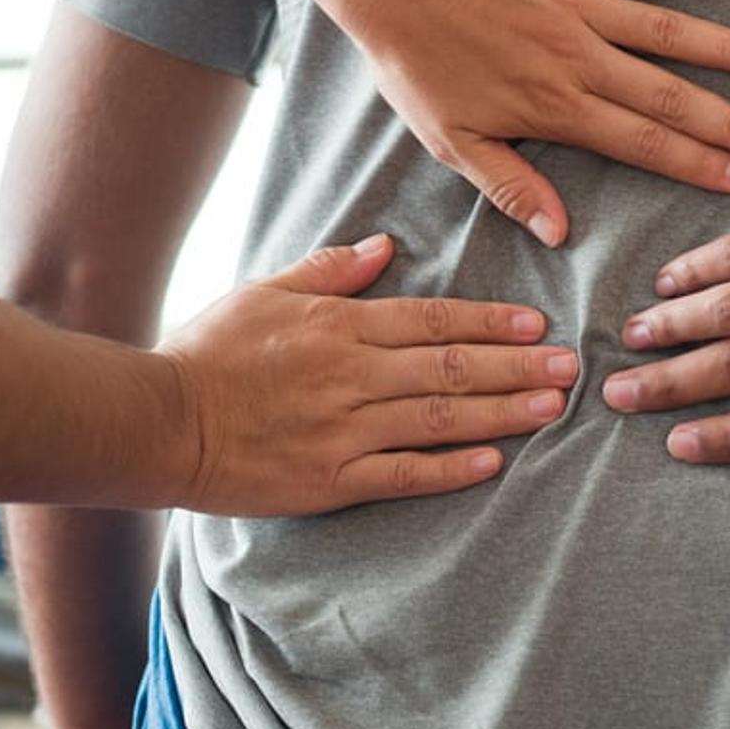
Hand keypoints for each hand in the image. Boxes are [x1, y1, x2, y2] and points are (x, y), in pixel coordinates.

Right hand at [162, 231, 580, 516]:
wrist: (159, 421)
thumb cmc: (209, 351)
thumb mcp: (265, 291)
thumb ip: (329, 270)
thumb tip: (385, 247)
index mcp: (338, 327)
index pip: (430, 320)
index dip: (488, 322)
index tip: (535, 324)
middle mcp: (349, 376)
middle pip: (449, 368)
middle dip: (516, 367)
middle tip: (569, 367)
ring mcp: (342, 432)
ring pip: (438, 420)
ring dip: (501, 413)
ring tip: (552, 409)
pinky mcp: (330, 481)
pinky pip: (402, 475)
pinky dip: (449, 470)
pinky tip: (493, 462)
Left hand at [319, 0, 729, 243]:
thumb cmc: (416, 65)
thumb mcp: (451, 141)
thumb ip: (510, 186)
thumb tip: (561, 234)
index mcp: (555, 107)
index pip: (640, 144)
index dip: (696, 164)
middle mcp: (578, 58)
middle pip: (668, 96)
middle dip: (728, 123)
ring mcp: (579, 3)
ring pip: (666, 32)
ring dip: (723, 49)